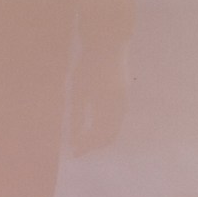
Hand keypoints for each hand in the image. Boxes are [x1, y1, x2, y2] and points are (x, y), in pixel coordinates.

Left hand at [69, 40, 128, 154]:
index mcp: (107, 106)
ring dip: (100, 137)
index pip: (97, 135)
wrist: (108, 44)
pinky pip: (116, 119)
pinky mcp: (123, 96)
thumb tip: (74, 136)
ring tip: (83, 140)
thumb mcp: (78, 90)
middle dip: (93, 144)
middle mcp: (119, 107)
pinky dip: (105, 127)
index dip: (86, 145)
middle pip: (108, 135)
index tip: (74, 152)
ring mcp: (123, 102)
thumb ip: (77, 114)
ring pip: (114, 128)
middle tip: (78, 149)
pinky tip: (93, 126)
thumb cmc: (88, 65)